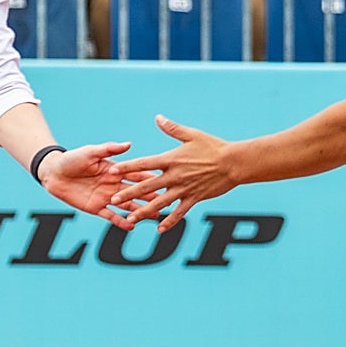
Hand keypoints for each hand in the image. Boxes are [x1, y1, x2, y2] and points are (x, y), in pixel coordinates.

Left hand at [36, 141, 155, 230]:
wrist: (54, 173)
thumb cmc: (73, 158)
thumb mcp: (91, 152)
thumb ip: (109, 149)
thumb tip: (128, 144)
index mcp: (115, 171)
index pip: (136, 174)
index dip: (149, 178)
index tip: (164, 180)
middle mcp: (113, 185)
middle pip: (136, 192)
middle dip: (150, 197)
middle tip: (166, 202)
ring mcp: (106, 197)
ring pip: (127, 206)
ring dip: (140, 211)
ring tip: (155, 216)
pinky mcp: (96, 208)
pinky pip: (111, 216)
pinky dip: (120, 221)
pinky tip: (132, 226)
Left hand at [109, 114, 237, 231]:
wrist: (233, 163)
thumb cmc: (213, 146)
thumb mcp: (192, 135)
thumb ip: (172, 128)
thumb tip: (157, 118)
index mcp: (171, 159)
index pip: (144, 163)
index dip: (127, 167)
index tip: (112, 170)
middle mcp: (174, 176)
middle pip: (147, 186)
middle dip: (128, 193)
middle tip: (112, 200)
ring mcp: (184, 189)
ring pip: (160, 203)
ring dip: (144, 211)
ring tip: (130, 218)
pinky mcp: (194, 198)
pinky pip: (179, 212)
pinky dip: (169, 221)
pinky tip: (159, 229)